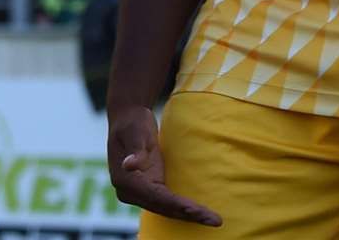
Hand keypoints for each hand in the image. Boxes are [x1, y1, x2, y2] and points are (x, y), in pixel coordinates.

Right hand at [107, 105, 221, 225]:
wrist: (128, 118)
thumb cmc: (132, 122)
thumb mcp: (134, 132)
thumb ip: (134, 150)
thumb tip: (128, 166)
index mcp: (124, 180)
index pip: (155, 197)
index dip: (177, 205)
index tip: (196, 210)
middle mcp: (129, 192)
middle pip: (163, 208)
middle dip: (189, 215)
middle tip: (214, 220)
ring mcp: (138, 193)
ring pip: (166, 209)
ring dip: (189, 215)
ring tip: (212, 220)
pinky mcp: (148, 189)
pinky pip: (167, 203)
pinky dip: (183, 210)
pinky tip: (199, 214)